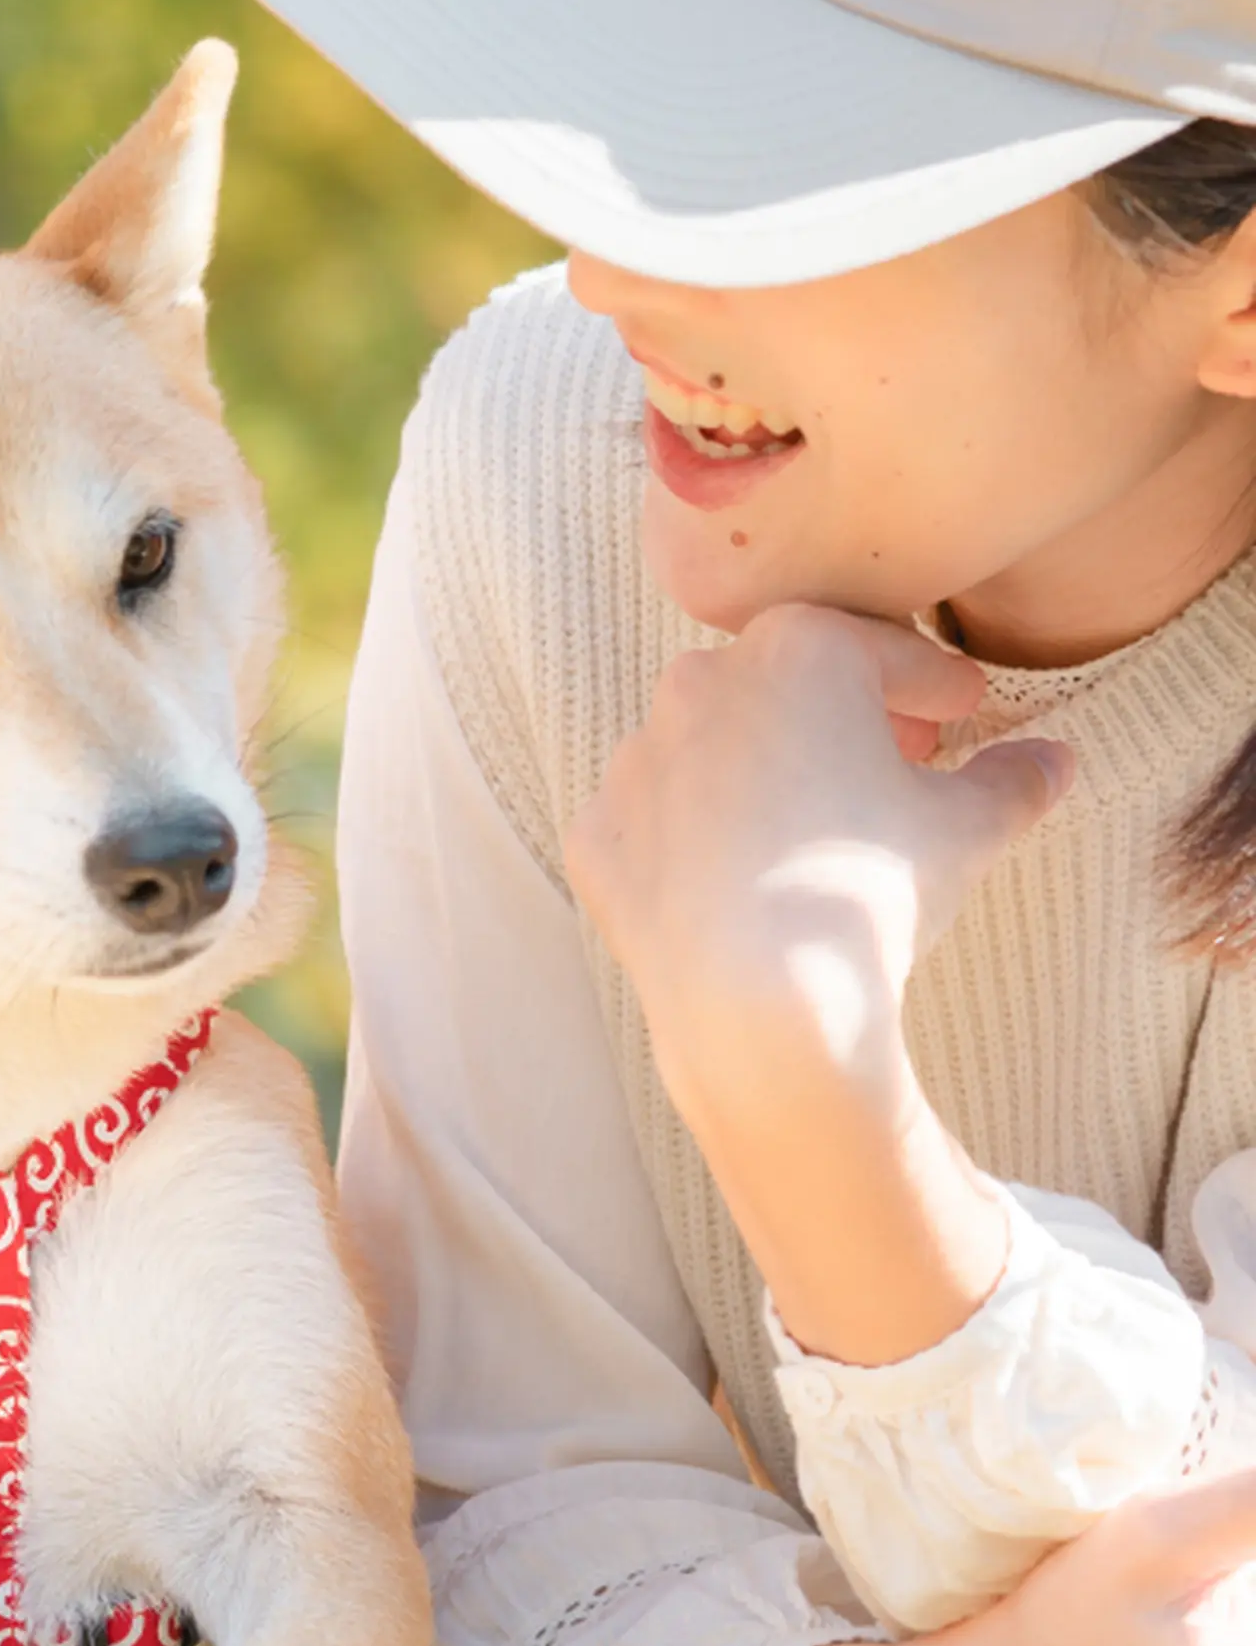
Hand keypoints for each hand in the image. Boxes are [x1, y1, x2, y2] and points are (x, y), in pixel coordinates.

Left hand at [568, 603, 1069, 1103]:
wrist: (756, 995)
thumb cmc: (870, 889)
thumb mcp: (968, 828)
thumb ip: (1012, 781)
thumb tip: (1052, 762)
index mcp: (797, 650)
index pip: (884, 650)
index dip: (933, 681)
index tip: (961, 705)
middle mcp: (698, 683)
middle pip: (787, 684)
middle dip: (845, 714)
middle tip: (898, 758)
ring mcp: (634, 758)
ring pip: (713, 747)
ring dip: (764, 769)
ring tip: (816, 823)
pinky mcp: (594, 832)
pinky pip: (658, 820)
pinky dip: (698, 836)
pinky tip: (742, 878)